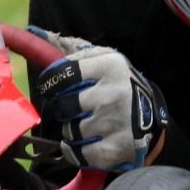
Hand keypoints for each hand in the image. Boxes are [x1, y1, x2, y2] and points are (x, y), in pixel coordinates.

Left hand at [28, 30, 168, 172]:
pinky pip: (79, 154)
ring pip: (71, 131)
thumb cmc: (119, 86)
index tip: (51, 89)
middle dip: (64, 110)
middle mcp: (114, 93)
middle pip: (64, 106)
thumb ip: (76, 53)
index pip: (63, 74)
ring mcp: (116, 122)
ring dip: (72, 132)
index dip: (51, 84)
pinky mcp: (117, 148)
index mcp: (111, 66)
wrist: (152, 117)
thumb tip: (37, 35)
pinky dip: (76, 152)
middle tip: (73, 110)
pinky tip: (84, 145)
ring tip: (85, 127)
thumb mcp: (106, 61)